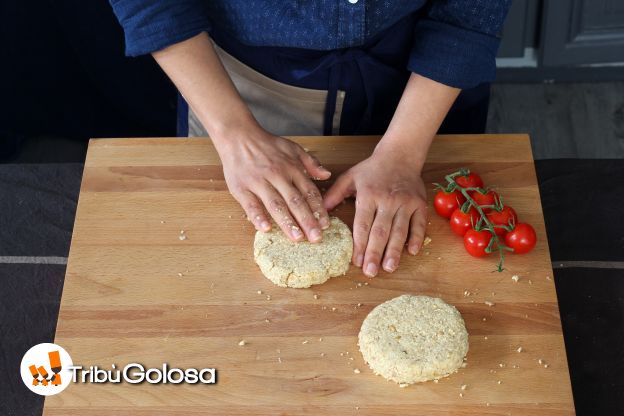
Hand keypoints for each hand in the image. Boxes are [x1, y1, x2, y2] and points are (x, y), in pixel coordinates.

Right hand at [216, 126, 331, 241]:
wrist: (238, 136)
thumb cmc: (267, 144)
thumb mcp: (293, 148)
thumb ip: (311, 162)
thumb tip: (326, 175)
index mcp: (292, 168)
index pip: (309, 192)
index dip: (318, 209)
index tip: (326, 225)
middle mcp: (277, 175)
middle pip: (295, 201)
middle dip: (307, 221)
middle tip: (316, 238)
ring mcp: (259, 182)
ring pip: (275, 205)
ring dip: (287, 223)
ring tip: (297, 238)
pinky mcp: (241, 188)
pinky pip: (250, 204)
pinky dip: (258, 216)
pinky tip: (266, 228)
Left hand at [323, 145, 427, 276]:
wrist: (400, 155)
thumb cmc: (372, 169)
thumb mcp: (349, 177)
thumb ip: (334, 194)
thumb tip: (320, 212)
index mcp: (368, 194)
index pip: (363, 224)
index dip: (359, 244)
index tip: (356, 261)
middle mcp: (387, 200)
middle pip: (380, 231)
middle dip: (375, 253)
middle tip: (370, 272)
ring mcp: (405, 203)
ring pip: (399, 230)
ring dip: (394, 251)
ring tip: (389, 267)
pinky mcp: (419, 204)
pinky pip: (418, 224)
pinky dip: (416, 238)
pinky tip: (411, 252)